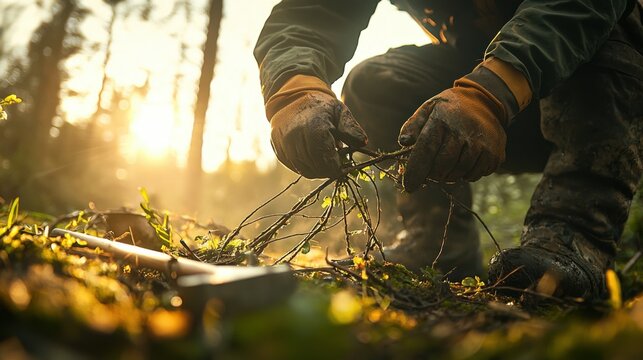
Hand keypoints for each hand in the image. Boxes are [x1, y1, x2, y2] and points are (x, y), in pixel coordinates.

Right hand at [268, 76, 366, 178]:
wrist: (292, 99)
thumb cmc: (320, 106)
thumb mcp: (339, 111)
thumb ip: (351, 128)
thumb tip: (364, 143)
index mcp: (313, 127)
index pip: (326, 160)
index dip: (336, 167)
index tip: (343, 165)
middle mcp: (295, 138)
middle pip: (316, 167)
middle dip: (329, 169)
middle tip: (336, 162)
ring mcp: (284, 145)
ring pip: (305, 170)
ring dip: (318, 168)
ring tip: (325, 156)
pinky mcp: (279, 150)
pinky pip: (296, 167)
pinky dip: (307, 165)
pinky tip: (313, 154)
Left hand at [399, 58, 531, 190]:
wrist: (485, 102)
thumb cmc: (449, 109)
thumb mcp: (429, 108)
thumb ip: (413, 125)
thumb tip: (403, 142)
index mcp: (443, 118)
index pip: (426, 149)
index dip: (416, 170)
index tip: (409, 186)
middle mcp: (463, 130)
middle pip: (443, 165)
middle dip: (433, 174)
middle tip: (431, 172)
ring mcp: (482, 142)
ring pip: (459, 172)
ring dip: (449, 175)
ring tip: (446, 167)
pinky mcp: (494, 153)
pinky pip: (475, 174)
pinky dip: (465, 175)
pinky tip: (462, 164)